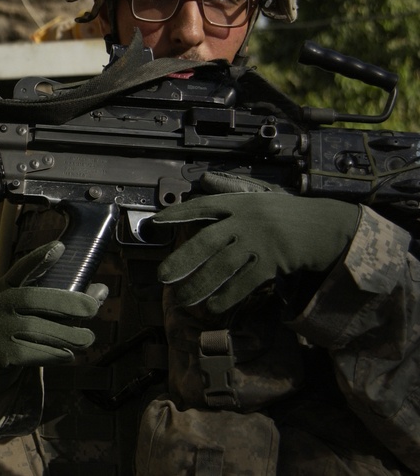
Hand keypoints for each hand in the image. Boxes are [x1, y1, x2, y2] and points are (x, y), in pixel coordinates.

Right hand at [0, 241, 107, 394]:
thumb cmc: (15, 332)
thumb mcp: (30, 313)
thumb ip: (61, 302)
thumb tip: (101, 291)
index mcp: (2, 289)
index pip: (20, 270)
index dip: (38, 258)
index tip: (60, 247)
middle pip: (33, 298)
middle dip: (67, 302)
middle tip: (93, 309)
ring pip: (36, 329)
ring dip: (68, 335)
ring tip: (88, 338)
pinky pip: (32, 353)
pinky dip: (55, 354)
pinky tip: (68, 355)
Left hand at [152, 192, 359, 313]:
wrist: (329, 226)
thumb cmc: (289, 214)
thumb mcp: (259, 198)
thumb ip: (230, 193)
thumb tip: (204, 181)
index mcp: (241, 203)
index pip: (203, 206)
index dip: (179, 214)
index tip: (156, 222)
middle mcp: (247, 219)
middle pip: (206, 241)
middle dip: (182, 260)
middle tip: (162, 277)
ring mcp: (261, 240)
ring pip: (222, 266)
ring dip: (200, 285)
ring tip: (183, 300)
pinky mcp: (275, 260)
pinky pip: (246, 281)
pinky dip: (228, 295)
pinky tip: (213, 306)